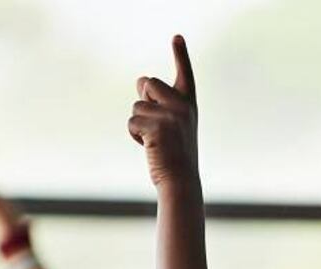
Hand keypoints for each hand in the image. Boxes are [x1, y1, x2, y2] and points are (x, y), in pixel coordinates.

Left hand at [128, 35, 198, 188]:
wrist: (181, 180)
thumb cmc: (175, 155)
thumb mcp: (174, 126)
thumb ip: (162, 104)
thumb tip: (141, 82)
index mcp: (188, 104)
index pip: (184, 74)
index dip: (180, 54)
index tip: (177, 36)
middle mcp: (182, 105)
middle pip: (147, 82)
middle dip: (142, 98)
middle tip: (152, 121)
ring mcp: (170, 115)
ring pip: (136, 105)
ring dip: (138, 123)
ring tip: (155, 140)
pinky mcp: (156, 126)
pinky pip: (131, 121)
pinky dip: (134, 135)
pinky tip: (149, 146)